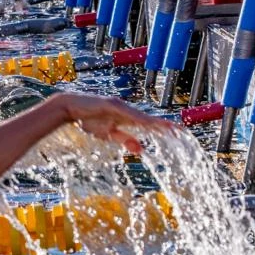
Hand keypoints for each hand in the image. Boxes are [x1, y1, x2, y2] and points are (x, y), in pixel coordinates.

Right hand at [59, 92, 173, 154]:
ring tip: (170, 129)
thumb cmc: (88, 120)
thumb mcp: (109, 134)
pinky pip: (127, 114)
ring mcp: (120, 106)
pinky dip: (138, 119)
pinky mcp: (112, 104)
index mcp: (128, 118)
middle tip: (183, 131)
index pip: (150, 124)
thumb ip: (125, 139)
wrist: (70, 108)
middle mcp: (127, 110)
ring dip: (156, 123)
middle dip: (166, 125)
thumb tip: (142, 150)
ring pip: (142, 116)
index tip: (178, 134)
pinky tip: (148, 124)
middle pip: (151, 119)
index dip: (164, 129)